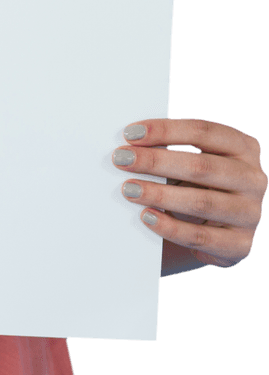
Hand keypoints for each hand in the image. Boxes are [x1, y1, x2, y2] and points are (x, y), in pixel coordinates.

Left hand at [112, 118, 267, 268]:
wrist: (221, 231)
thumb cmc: (200, 185)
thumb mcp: (196, 162)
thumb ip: (173, 150)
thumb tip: (129, 145)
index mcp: (243, 148)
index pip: (203, 132)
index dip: (165, 130)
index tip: (130, 133)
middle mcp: (252, 179)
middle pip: (200, 166)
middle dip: (155, 161)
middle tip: (121, 160)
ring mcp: (250, 213)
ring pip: (201, 202)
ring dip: (159, 194)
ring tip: (127, 189)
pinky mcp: (240, 244)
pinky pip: (200, 236)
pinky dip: (170, 227)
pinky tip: (147, 217)